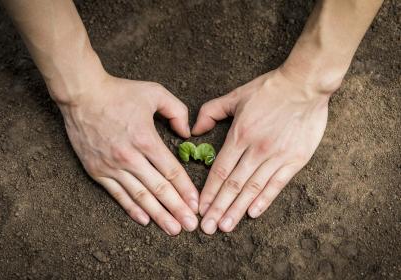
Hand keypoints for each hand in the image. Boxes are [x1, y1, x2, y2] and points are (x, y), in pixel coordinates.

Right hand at [58, 75, 198, 234]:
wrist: (82, 95)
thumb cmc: (120, 93)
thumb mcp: (154, 92)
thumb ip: (177, 111)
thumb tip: (187, 133)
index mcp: (146, 139)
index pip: (171, 171)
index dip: (186, 190)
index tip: (197, 204)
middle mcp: (130, 157)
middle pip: (159, 189)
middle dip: (177, 209)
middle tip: (190, 226)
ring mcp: (112, 166)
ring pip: (140, 196)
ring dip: (158, 215)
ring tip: (172, 229)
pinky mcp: (97, 171)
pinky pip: (117, 194)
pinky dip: (131, 209)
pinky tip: (144, 220)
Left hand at [193, 69, 331, 233]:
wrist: (304, 85)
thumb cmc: (268, 89)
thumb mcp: (235, 95)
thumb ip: (211, 111)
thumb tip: (194, 130)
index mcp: (240, 135)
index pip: (220, 171)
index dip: (209, 192)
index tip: (200, 208)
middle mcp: (256, 149)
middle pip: (233, 185)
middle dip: (218, 208)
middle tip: (208, 228)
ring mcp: (276, 156)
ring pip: (253, 188)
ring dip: (237, 209)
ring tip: (225, 226)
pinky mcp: (295, 159)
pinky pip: (277, 184)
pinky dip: (264, 200)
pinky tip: (253, 213)